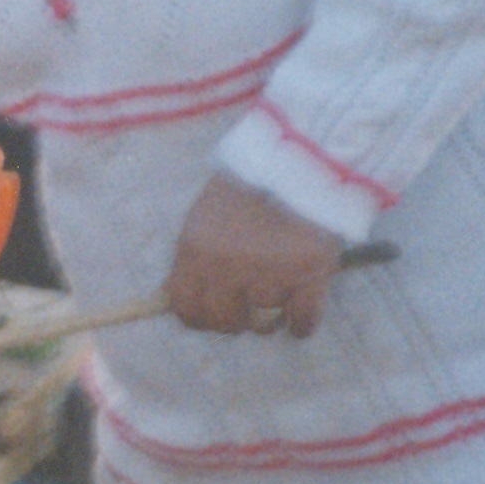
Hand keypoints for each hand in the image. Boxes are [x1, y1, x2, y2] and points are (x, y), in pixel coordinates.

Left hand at [163, 173, 347, 339]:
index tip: (213, 313)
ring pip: (265, 321)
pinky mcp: (308, 277)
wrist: (302, 161)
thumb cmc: (252, 183)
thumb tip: (175, 297)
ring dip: (272, 310)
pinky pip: (302, 321)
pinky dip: (303, 321)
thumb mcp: (206, 213)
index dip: (200, 317)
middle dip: (237, 318)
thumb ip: (194, 256)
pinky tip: (302, 311)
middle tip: (249, 305)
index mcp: (194, 250)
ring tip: (280, 285)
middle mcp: (226, 268)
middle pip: (225, 322)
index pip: (185, 308)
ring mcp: (267, 275)